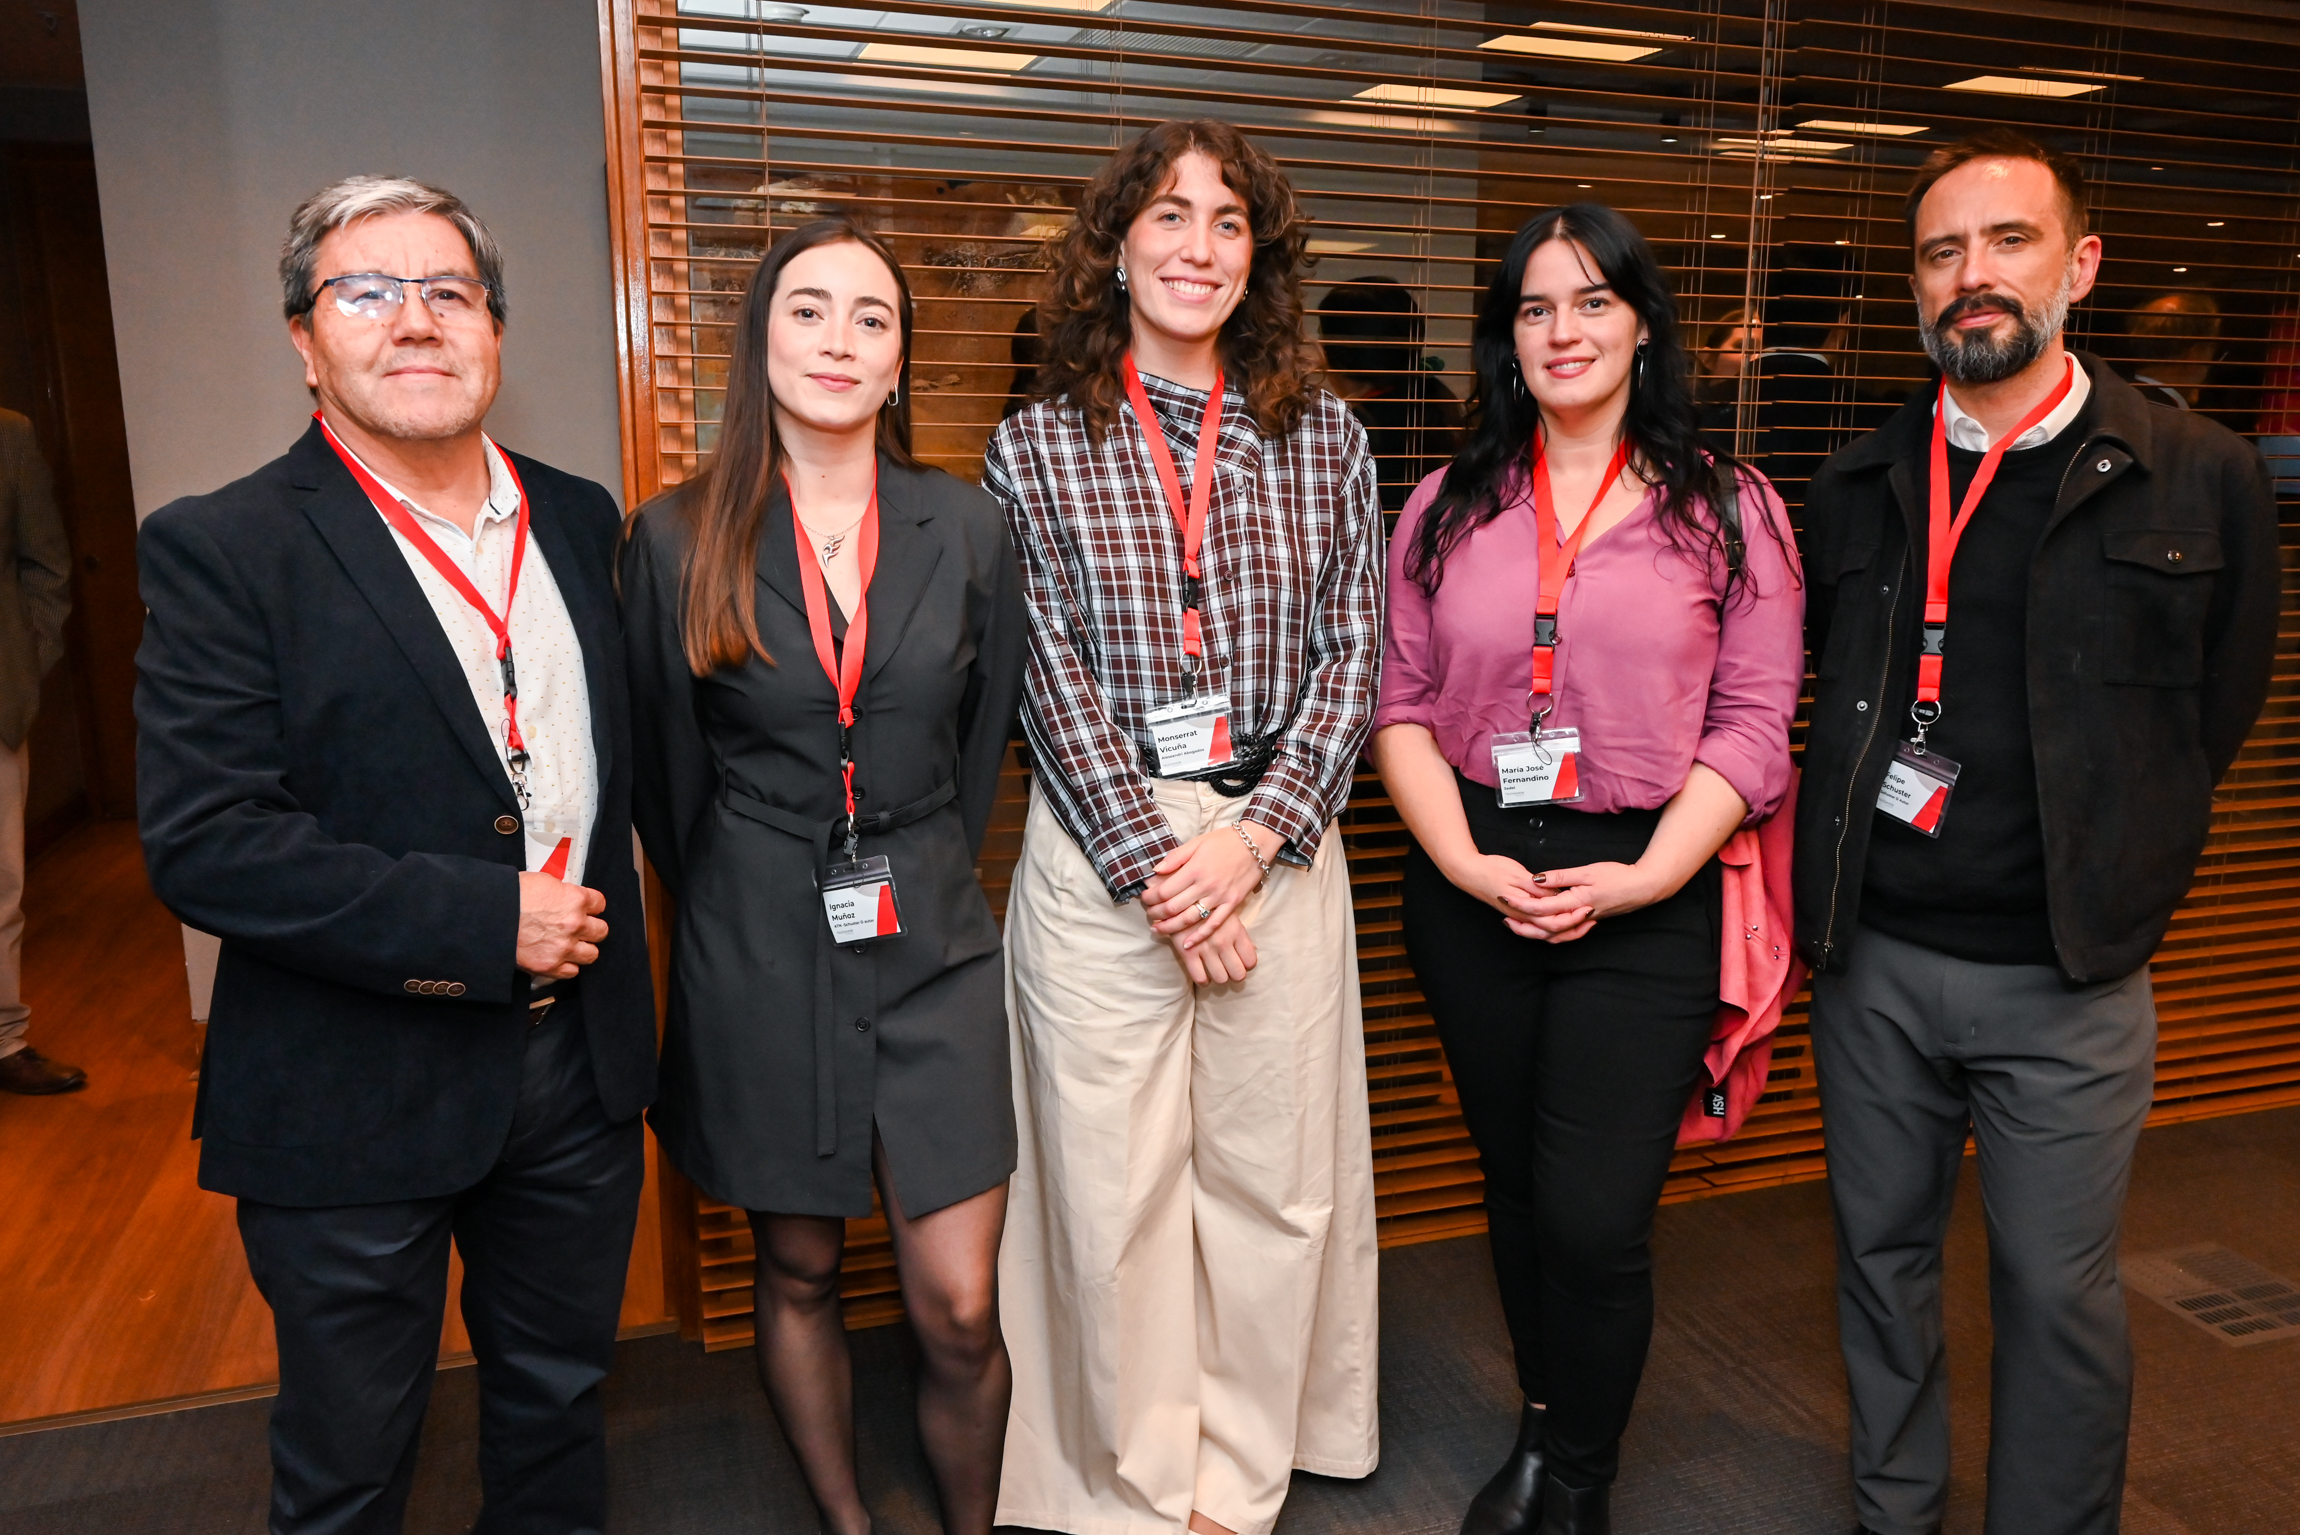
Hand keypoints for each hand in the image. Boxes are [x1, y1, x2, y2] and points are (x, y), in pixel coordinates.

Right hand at [517, 872, 607, 978]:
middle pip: (601, 931)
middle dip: (591, 929)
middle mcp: (575, 924)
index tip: (587, 910)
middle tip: (580, 929)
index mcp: (576, 899)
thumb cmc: (511, 896)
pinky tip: (558, 958)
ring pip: (591, 954)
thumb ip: (563, 892)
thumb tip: (568, 897)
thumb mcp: (544, 882)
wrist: (489, 915)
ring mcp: (564, 947)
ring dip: (582, 950)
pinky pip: (572, 972)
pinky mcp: (550, 965)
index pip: (600, 904)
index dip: (592, 907)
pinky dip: (567, 966)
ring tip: (570, 946)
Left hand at [1141, 821, 1279, 949]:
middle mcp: (1205, 885)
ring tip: (1159, 929)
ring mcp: (1219, 897)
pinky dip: (1200, 936)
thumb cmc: (1224, 841)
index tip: (1144, 899)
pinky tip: (1187, 943)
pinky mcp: (1232, 904)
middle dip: (1157, 913)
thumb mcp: (1197, 842)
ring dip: (1171, 927)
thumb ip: (1176, 857)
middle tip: (1149, 914)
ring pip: (1190, 919)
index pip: (1165, 890)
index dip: (1151, 897)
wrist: (1256, 843)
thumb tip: (1156, 870)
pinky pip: (1214, 924)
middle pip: (1174, 907)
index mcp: (1194, 869)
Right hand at [1174, 910, 1257, 984]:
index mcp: (1236, 931)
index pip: (1250, 960)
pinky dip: (1203, 980)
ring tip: (1215, 971)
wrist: (1179, 895)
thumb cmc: (1207, 904)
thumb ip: (1240, 933)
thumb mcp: (1228, 913)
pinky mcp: (1188, 952)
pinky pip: (1200, 978)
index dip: (1246, 964)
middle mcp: (1223, 942)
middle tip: (1228, 969)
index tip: (1240, 961)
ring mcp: (1206, 948)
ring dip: (1219, 977)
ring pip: (1221, 978)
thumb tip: (1253, 949)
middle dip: (1234, 974)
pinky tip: (1203, 975)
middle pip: (1238, 974)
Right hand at [1437, 850, 1587, 940]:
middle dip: (1573, 927)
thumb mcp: (1517, 874)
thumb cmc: (1490, 870)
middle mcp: (1522, 917)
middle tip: (1590, 917)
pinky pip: (1537, 926)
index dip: (1573, 917)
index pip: (1553, 922)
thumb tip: (1556, 895)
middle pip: (1552, 932)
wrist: (1467, 872)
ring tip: (1580, 921)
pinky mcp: (1516, 912)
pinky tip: (1558, 918)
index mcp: (1523, 908)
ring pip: (1545, 932)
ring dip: (1564, 930)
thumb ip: (1537, 887)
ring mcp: (1518, 916)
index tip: (1588, 908)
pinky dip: (1551, 926)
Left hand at [1510, 860, 1668, 944]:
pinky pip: (1566, 932)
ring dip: (1535, 930)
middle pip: (1544, 929)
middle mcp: (1578, 916)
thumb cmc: (1618, 877)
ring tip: (1519, 922)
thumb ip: (1561, 876)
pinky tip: (1544, 923)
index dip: (1521, 904)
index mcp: (1576, 903)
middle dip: (1523, 925)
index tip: (1504, 897)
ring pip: (1555, 934)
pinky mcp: (1589, 919)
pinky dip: (1552, 931)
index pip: (1541, 908)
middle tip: (1504, 916)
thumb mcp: (1588, 871)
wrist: (1644, 888)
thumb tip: (1536, 879)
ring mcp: (1584, 921)